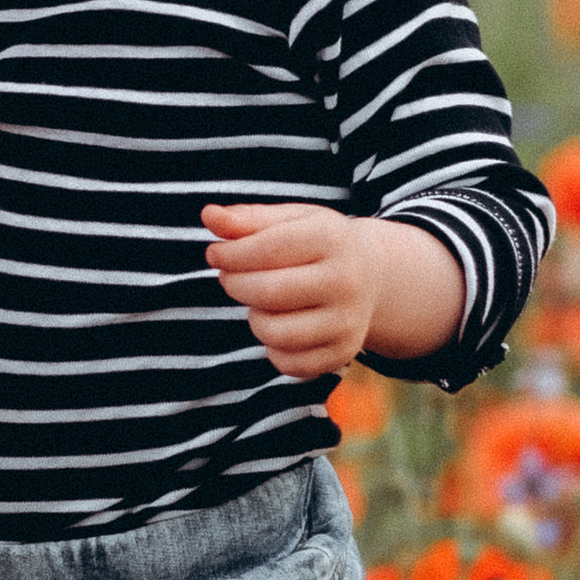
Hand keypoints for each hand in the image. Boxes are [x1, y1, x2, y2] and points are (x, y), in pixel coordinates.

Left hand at [204, 203, 464, 376]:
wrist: (371, 275)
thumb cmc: (317, 243)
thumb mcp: (290, 221)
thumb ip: (247, 219)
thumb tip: (209, 215)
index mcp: (333, 238)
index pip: (266, 249)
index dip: (229, 254)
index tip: (215, 254)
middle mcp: (346, 282)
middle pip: (269, 293)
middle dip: (236, 285)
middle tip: (230, 277)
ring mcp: (347, 322)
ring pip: (275, 333)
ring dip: (255, 318)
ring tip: (260, 302)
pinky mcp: (342, 353)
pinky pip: (289, 364)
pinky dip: (272, 349)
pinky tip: (279, 325)